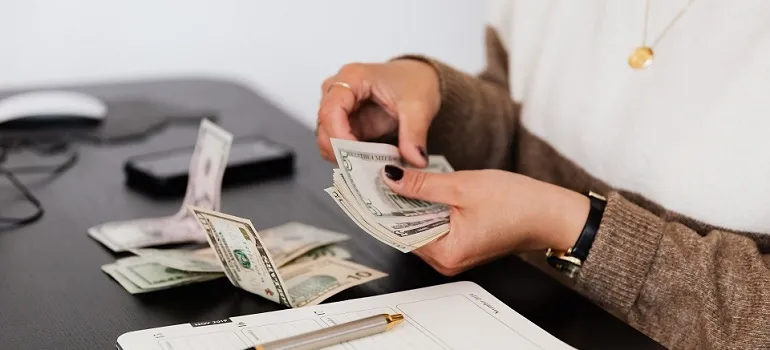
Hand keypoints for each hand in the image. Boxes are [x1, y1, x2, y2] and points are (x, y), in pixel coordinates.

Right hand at [316, 59, 440, 166]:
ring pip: (327, 139)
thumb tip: (415, 160)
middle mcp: (337, 91)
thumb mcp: (419, 106)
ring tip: (370, 168)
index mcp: (352, 78)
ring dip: (345, 157)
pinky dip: (351, 158)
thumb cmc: (415, 82)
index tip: (356, 157)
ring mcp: (339, 109)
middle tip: (365, 169)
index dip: (338, 136)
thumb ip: (415, 133)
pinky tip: (369, 164)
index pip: (331, 110)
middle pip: (324, 127)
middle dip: (341, 151)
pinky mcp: (346, 125)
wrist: (420, 78)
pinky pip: (339, 146)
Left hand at [381, 165, 590, 275]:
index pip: (398, 232)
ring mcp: (455, 255)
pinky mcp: (463, 245)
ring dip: (410, 205)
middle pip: (406, 232)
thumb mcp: (462, 186)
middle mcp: (447, 261)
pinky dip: (427, 210)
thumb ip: (422, 184)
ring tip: (399, 178)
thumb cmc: (518, 203)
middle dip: (394, 204)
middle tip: (379, 176)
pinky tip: (422, 190)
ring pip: (420, 228)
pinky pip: (435, 228)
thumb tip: (390, 178)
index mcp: (446, 253)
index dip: (381, 207)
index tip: (367, 187)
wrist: (552, 213)